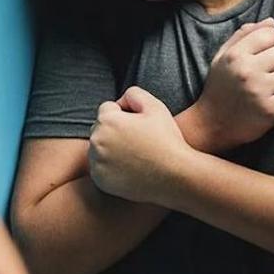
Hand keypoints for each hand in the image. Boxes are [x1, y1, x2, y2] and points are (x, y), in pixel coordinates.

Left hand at [88, 86, 192, 205]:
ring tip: (135, 154)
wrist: (176, 176)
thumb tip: (121, 101)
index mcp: (107, 121)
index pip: (107, 108)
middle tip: (138, 141)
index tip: (139, 125)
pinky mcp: (100, 180)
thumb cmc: (167, 140)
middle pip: (100, 128)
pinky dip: (110, 167)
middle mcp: (97, 141)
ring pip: (99, 148)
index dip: (125, 113)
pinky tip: (130, 168)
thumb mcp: (155, 106)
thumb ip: (133, 94)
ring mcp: (97, 162)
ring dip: (110, 148)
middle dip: (114, 130)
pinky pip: (100, 167)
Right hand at [194, 18, 273, 147]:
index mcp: (235, 54)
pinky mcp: (270, 110)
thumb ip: (244, 36)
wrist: (211, 125)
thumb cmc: (219, 87)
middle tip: (266, 74)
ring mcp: (259, 91)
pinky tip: (273, 101)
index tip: (262, 57)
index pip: (271, 34)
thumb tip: (271, 22)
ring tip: (269, 88)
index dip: (270, 44)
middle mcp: (247, 70)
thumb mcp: (223, 57)